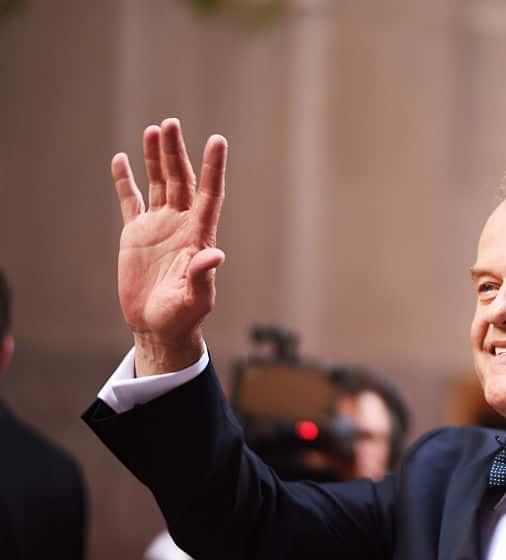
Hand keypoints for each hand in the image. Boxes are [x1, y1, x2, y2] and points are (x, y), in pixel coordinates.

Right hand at [111, 118, 226, 375]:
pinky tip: (122, 159)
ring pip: (159, 183)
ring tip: (155, 130)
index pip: (209, 194)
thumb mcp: (196, 299)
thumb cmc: (182, 316)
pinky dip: (125, 180)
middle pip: (181, 180)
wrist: (158, 325)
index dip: (213, 168)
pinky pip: (131, 200)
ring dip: (157, 157)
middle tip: (170, 123)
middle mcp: (181, 225)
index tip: (217, 140)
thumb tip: (216, 255)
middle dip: (176, 152)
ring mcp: (159, 226)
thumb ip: (203, 276)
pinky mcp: (136, 234)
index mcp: (199, 236)